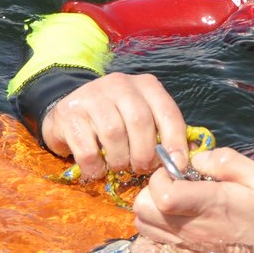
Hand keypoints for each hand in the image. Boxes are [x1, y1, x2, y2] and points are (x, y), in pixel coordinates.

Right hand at [40, 72, 187, 181]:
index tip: (177, 166)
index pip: (167, 111)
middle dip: (144, 154)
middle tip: (141, 168)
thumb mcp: (143, 119)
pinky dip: (96, 167)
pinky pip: (88, 150)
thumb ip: (164, 135)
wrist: (70, 114)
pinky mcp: (69, 113)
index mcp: (146, 85)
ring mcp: (92, 95)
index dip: (175, 142)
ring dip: (119, 160)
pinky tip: (97, 168)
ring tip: (118, 165)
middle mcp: (120, 84)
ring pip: (114, 134)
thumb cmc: (116, 120)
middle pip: (140, 122)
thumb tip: (184, 162)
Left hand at [132, 148, 253, 252]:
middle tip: (174, 183)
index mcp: (211, 205)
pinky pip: (148, 248)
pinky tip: (168, 222)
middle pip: (143, 208)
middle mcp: (192, 228)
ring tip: (173, 201)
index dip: (162, 176)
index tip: (177, 170)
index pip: (164, 194)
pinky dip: (150, 232)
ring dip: (151, 208)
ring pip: (142, 226)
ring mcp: (185, 246)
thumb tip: (196, 158)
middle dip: (152, 189)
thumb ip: (227, 161)